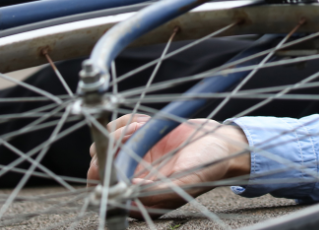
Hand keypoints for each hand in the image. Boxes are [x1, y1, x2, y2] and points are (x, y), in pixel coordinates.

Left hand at [87, 115, 250, 216]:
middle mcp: (133, 181)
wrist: (220, 141)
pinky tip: (145, 121)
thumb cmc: (209, 165)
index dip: (107, 170)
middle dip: (111, 144)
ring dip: (119, 130)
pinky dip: (126, 121)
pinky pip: (115, 128)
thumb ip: (160, 191)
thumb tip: (129, 191)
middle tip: (134, 131)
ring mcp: (132, 159)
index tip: (121, 152)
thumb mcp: (188, 180)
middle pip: (98, 166)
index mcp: (142, 198)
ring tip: (143, 125)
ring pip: (103, 145)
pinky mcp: (135, 140)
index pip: (106, 190)